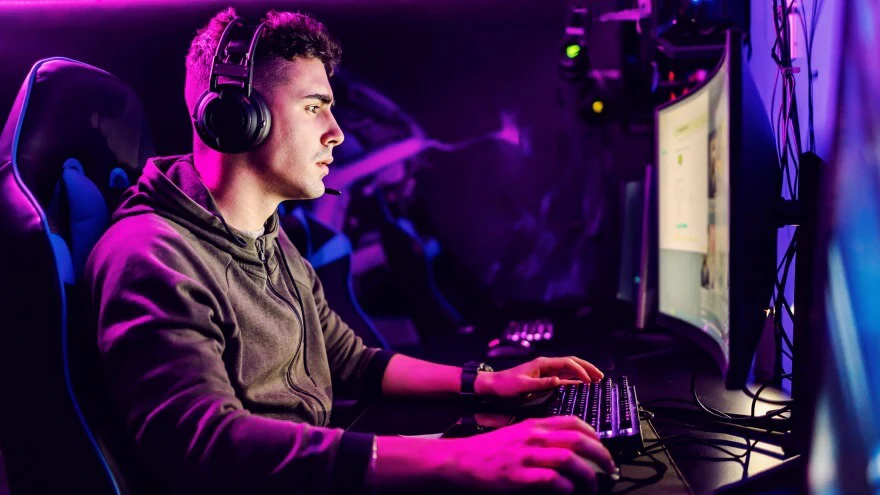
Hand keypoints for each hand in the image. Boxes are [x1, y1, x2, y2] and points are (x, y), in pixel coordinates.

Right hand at [443, 416, 614, 493]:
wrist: (461, 461)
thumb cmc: (488, 450)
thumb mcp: (516, 433)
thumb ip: (539, 435)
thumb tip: (566, 447)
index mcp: (534, 424)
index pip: (573, 422)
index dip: (594, 434)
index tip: (602, 446)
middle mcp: (534, 437)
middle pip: (579, 440)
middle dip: (601, 455)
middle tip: (609, 469)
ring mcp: (527, 456)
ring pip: (570, 460)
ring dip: (588, 476)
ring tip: (592, 487)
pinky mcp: (520, 477)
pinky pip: (554, 481)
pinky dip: (566, 488)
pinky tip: (568, 493)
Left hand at [475, 356, 603, 398]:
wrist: (492, 386)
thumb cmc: (506, 385)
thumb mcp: (523, 386)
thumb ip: (542, 384)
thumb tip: (560, 381)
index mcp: (542, 363)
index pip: (567, 363)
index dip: (580, 371)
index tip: (589, 381)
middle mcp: (546, 365)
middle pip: (571, 362)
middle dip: (587, 368)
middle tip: (601, 376)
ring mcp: (545, 371)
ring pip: (569, 369)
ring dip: (583, 373)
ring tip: (597, 380)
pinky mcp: (544, 379)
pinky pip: (563, 377)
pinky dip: (574, 380)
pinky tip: (582, 385)